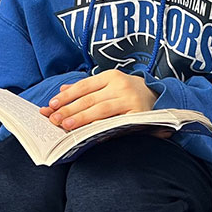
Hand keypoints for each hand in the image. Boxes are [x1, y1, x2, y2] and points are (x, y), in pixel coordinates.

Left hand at [39, 70, 156, 129]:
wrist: (160, 97)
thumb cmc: (128, 92)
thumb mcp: (109, 84)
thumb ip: (86, 88)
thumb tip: (62, 91)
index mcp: (111, 76)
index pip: (84, 86)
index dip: (67, 96)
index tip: (51, 105)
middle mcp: (121, 86)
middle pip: (90, 99)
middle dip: (69, 110)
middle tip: (54, 119)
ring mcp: (130, 100)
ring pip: (101, 110)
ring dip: (81, 119)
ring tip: (66, 126)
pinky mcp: (138, 115)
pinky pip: (116, 123)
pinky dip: (101, 129)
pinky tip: (89, 134)